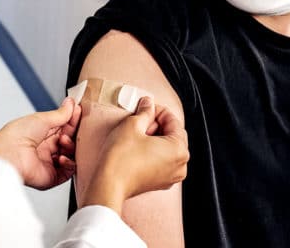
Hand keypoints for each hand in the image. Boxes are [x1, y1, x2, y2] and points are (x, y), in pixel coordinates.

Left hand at [0, 98, 81, 189]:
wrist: (8, 154)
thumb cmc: (16, 135)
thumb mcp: (42, 118)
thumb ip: (60, 114)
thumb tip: (71, 104)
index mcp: (42, 134)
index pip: (64, 127)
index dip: (72, 120)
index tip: (78, 111)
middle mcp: (46, 148)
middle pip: (69, 141)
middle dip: (73, 133)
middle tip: (74, 126)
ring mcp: (49, 163)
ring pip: (71, 155)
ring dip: (71, 147)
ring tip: (63, 141)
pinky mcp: (51, 176)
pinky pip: (68, 172)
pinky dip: (69, 164)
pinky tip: (62, 157)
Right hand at [80, 97, 188, 214]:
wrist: (109, 185)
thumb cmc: (121, 159)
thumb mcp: (132, 125)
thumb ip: (144, 112)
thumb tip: (148, 104)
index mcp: (179, 150)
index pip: (173, 121)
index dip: (158, 110)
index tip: (146, 107)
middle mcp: (180, 165)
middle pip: (173, 135)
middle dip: (158, 124)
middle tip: (140, 120)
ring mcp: (171, 176)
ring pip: (168, 148)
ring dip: (155, 137)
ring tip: (138, 134)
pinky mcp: (160, 183)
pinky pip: (163, 161)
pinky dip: (154, 151)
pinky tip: (138, 147)